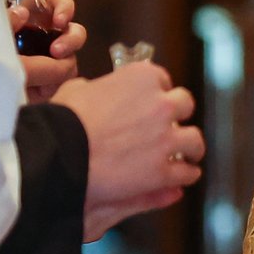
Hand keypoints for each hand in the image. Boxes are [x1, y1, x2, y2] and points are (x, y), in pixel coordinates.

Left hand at [11, 0, 85, 102]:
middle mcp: (46, 37)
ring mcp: (50, 61)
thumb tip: (22, 12)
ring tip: (48, 75)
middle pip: (75, 33)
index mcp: (34, 18)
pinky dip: (54, 85)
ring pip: (71, 60)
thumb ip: (6, 21)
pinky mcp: (49, 83)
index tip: (58, 21)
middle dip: (71, 41)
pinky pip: (63, 83)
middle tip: (57, 50)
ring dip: (64, 67)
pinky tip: (38, 89)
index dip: (64, 10)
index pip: (60, 5)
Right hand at [52, 61, 205, 239]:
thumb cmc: (62, 120)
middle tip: (170, 126)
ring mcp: (166, 138)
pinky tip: (183, 175)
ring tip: (186, 154)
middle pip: (184, 105)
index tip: (150, 101)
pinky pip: (187, 172)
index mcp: (142, 77)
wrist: (59, 155)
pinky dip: (187, 174)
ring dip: (190, 147)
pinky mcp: (163, 170)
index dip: (155, 92)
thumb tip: (91, 89)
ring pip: (194, 140)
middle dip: (177, 115)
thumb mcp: (74, 91)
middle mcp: (162, 104)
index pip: (161, 79)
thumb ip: (92, 88)